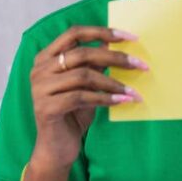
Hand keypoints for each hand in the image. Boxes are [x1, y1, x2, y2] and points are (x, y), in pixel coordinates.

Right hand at [30, 26, 145, 168]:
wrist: (56, 149)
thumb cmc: (73, 113)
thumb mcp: (86, 85)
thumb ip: (93, 64)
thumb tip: (113, 42)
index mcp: (47, 57)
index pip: (75, 33)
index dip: (103, 32)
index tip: (131, 37)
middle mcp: (39, 69)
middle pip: (83, 53)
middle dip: (116, 58)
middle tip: (142, 65)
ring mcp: (40, 89)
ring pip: (84, 75)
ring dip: (114, 82)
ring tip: (134, 91)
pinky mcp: (46, 108)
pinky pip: (82, 97)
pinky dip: (106, 98)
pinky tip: (123, 101)